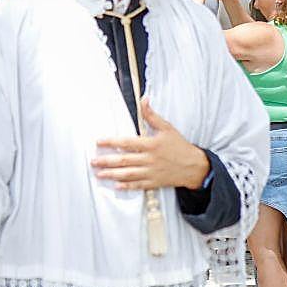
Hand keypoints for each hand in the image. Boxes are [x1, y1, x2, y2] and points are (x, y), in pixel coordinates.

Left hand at [92, 99, 208, 190]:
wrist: (194, 166)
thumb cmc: (179, 146)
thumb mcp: (167, 128)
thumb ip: (152, 116)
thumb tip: (144, 100)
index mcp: (151, 144)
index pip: (127, 142)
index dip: (111, 142)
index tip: (99, 142)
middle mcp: (149, 159)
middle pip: (124, 160)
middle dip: (106, 161)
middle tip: (93, 162)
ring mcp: (151, 172)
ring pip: (128, 174)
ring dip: (112, 174)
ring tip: (99, 174)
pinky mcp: (154, 182)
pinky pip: (138, 185)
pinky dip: (126, 186)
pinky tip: (116, 185)